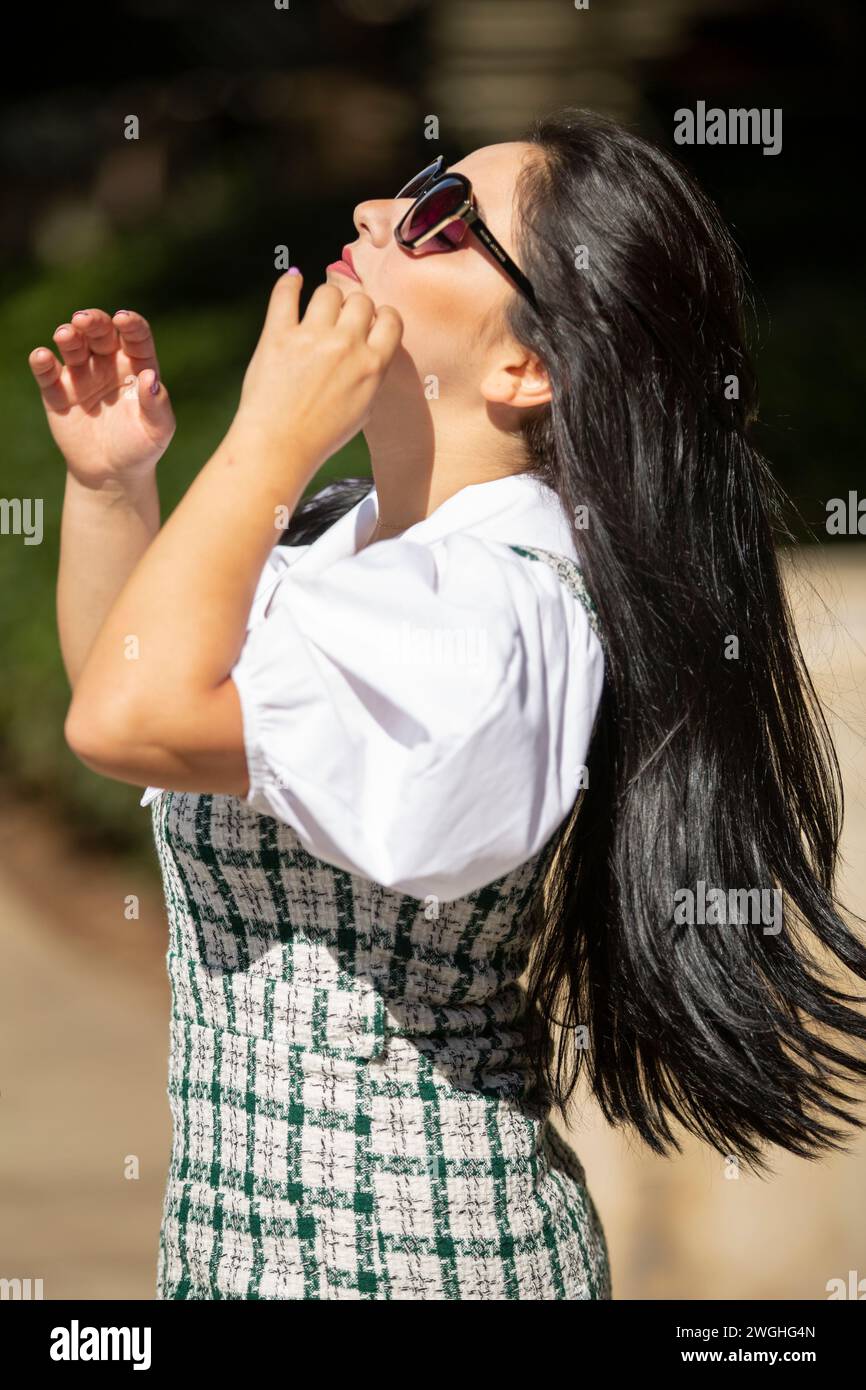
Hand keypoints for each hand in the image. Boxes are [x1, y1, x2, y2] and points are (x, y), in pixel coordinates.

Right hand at [29, 308, 175, 488]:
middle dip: (92, 322)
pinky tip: (42, 357)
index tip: (123, 319)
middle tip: (83, 319)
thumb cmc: (140, 447)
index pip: (135, 337)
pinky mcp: (58, 393)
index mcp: (136, 366)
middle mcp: (108, 364)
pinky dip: (42, 363)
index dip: (130, 324)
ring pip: (73, 347)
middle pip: (100, 333)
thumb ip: (157, 404)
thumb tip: (150, 378)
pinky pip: (47, 374)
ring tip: (66, 334)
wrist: (112, 474)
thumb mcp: (158, 430)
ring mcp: (82, 376)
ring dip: (68, 337)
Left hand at [231, 271, 403, 472]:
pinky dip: (289, 283)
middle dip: (354, 308)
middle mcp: (346, 345)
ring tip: (318, 312)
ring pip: (328, 292)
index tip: (372, 322)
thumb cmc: (321, 436)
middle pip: (360, 301)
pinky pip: (285, 293)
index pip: (390, 319)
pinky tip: (293, 281)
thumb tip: (372, 348)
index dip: (382, 317)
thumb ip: (372, 374)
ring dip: (326, 300)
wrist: (279, 446)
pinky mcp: (278, 335)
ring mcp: (311, 337)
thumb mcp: (363, 409)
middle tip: (342, 321)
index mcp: (372, 365)